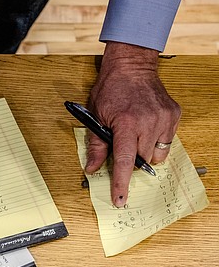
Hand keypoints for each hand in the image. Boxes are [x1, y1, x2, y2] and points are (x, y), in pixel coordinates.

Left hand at [86, 42, 180, 205]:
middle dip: (131, 160)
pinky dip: (156, 141)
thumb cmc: (111, 89)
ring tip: (135, 137)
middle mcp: (148, 122)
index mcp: (125, 124)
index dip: (121, 183)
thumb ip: (97, 145)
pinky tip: (146, 128)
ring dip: (145, 152)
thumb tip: (92, 169)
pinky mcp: (174, 114)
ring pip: (157, 153)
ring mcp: (164, 118)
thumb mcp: (96, 116)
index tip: (120, 200)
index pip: (124, 161)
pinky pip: (167, 140)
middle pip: (142, 160)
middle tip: (123, 146)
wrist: (132, 66)